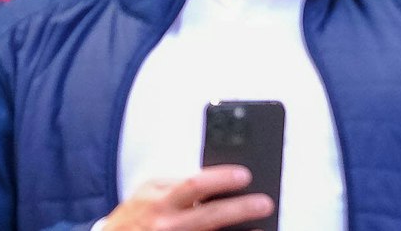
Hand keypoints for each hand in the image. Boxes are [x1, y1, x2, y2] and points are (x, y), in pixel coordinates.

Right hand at [100, 166, 273, 230]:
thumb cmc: (136, 215)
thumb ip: (178, 186)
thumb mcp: (150, 192)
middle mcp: (164, 220)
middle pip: (208, 214)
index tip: (245, 175)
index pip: (195, 184)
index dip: (223, 179)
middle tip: (264, 203)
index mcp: (159, 196)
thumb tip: (216, 180)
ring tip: (259, 228)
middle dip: (239, 208)